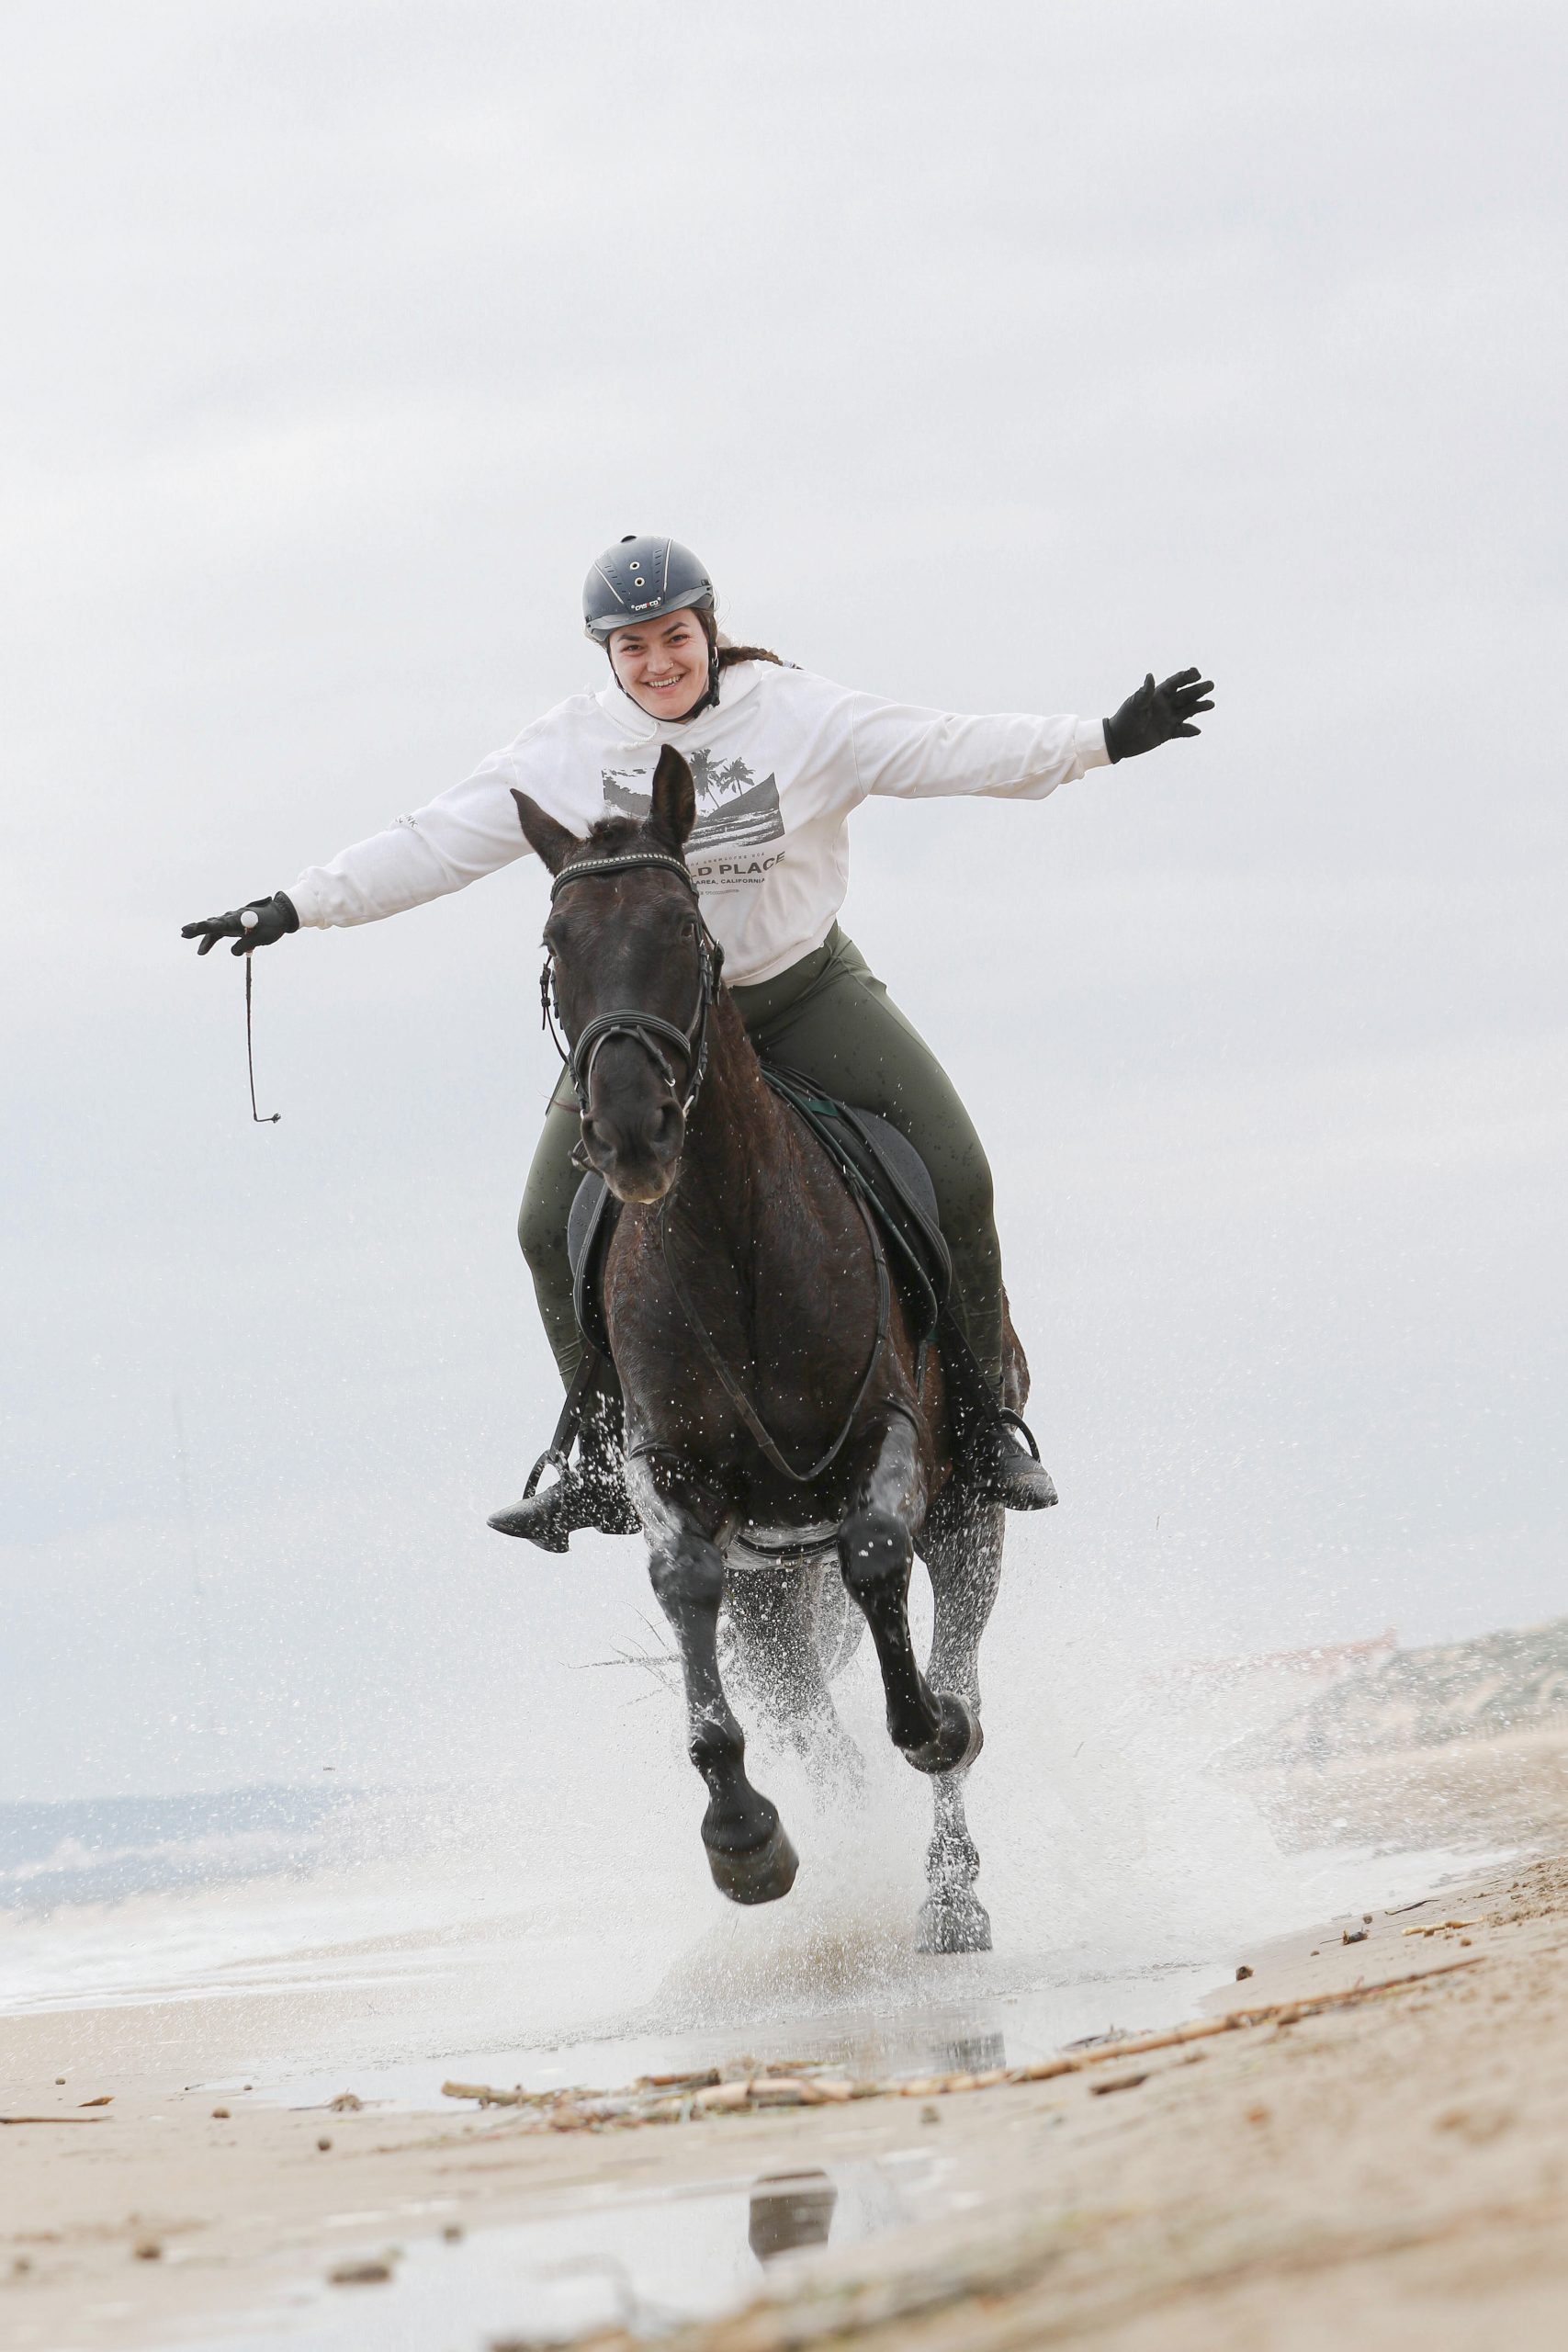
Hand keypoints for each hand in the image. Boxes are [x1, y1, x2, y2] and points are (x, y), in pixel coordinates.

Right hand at [180, 892, 299, 955]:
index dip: (204, 927)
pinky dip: (211, 940)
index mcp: (238, 919)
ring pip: (214, 929)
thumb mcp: (261, 938)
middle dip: (197, 928)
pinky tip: (202, 951)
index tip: (193, 928)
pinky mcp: (234, 926)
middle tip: (184, 932)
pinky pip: (219, 933)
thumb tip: (233, 952)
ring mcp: (232, 921)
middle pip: (212, 924)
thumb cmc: (272, 925)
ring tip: (185, 935)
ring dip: (201, 935)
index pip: (218, 924)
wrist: (281, 915)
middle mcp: (232, 918)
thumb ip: (245, 945)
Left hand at [1104, 667, 1214, 761]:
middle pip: (1185, 695)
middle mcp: (1165, 705)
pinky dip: (1189, 731)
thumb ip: (1145, 692)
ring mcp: (1168, 718)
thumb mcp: (1135, 705)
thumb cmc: (1124, 719)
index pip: (1175, 683)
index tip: (1196, 672)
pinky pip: (1182, 731)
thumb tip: (1150, 676)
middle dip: (1198, 690)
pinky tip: (1197, 730)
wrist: (1119, 740)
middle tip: (1211, 685)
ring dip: (1199, 707)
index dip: (1186, 677)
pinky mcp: (1167, 733)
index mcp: (1157, 695)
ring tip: (1211, 704)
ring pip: (1187, 711)